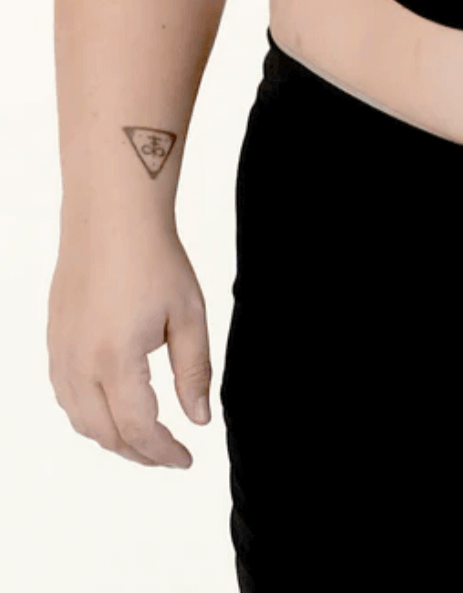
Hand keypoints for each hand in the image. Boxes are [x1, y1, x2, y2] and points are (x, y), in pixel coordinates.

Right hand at [48, 218, 211, 468]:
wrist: (111, 215)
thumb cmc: (154, 257)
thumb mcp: (189, 314)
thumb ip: (194, 372)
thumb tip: (198, 419)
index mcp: (115, 360)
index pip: (139, 429)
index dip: (164, 452)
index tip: (187, 458)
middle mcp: (79, 364)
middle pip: (105, 433)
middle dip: (139, 452)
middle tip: (170, 454)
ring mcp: (61, 352)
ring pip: (80, 419)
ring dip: (112, 437)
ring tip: (146, 437)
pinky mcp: (54, 339)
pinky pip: (66, 395)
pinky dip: (89, 414)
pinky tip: (113, 407)